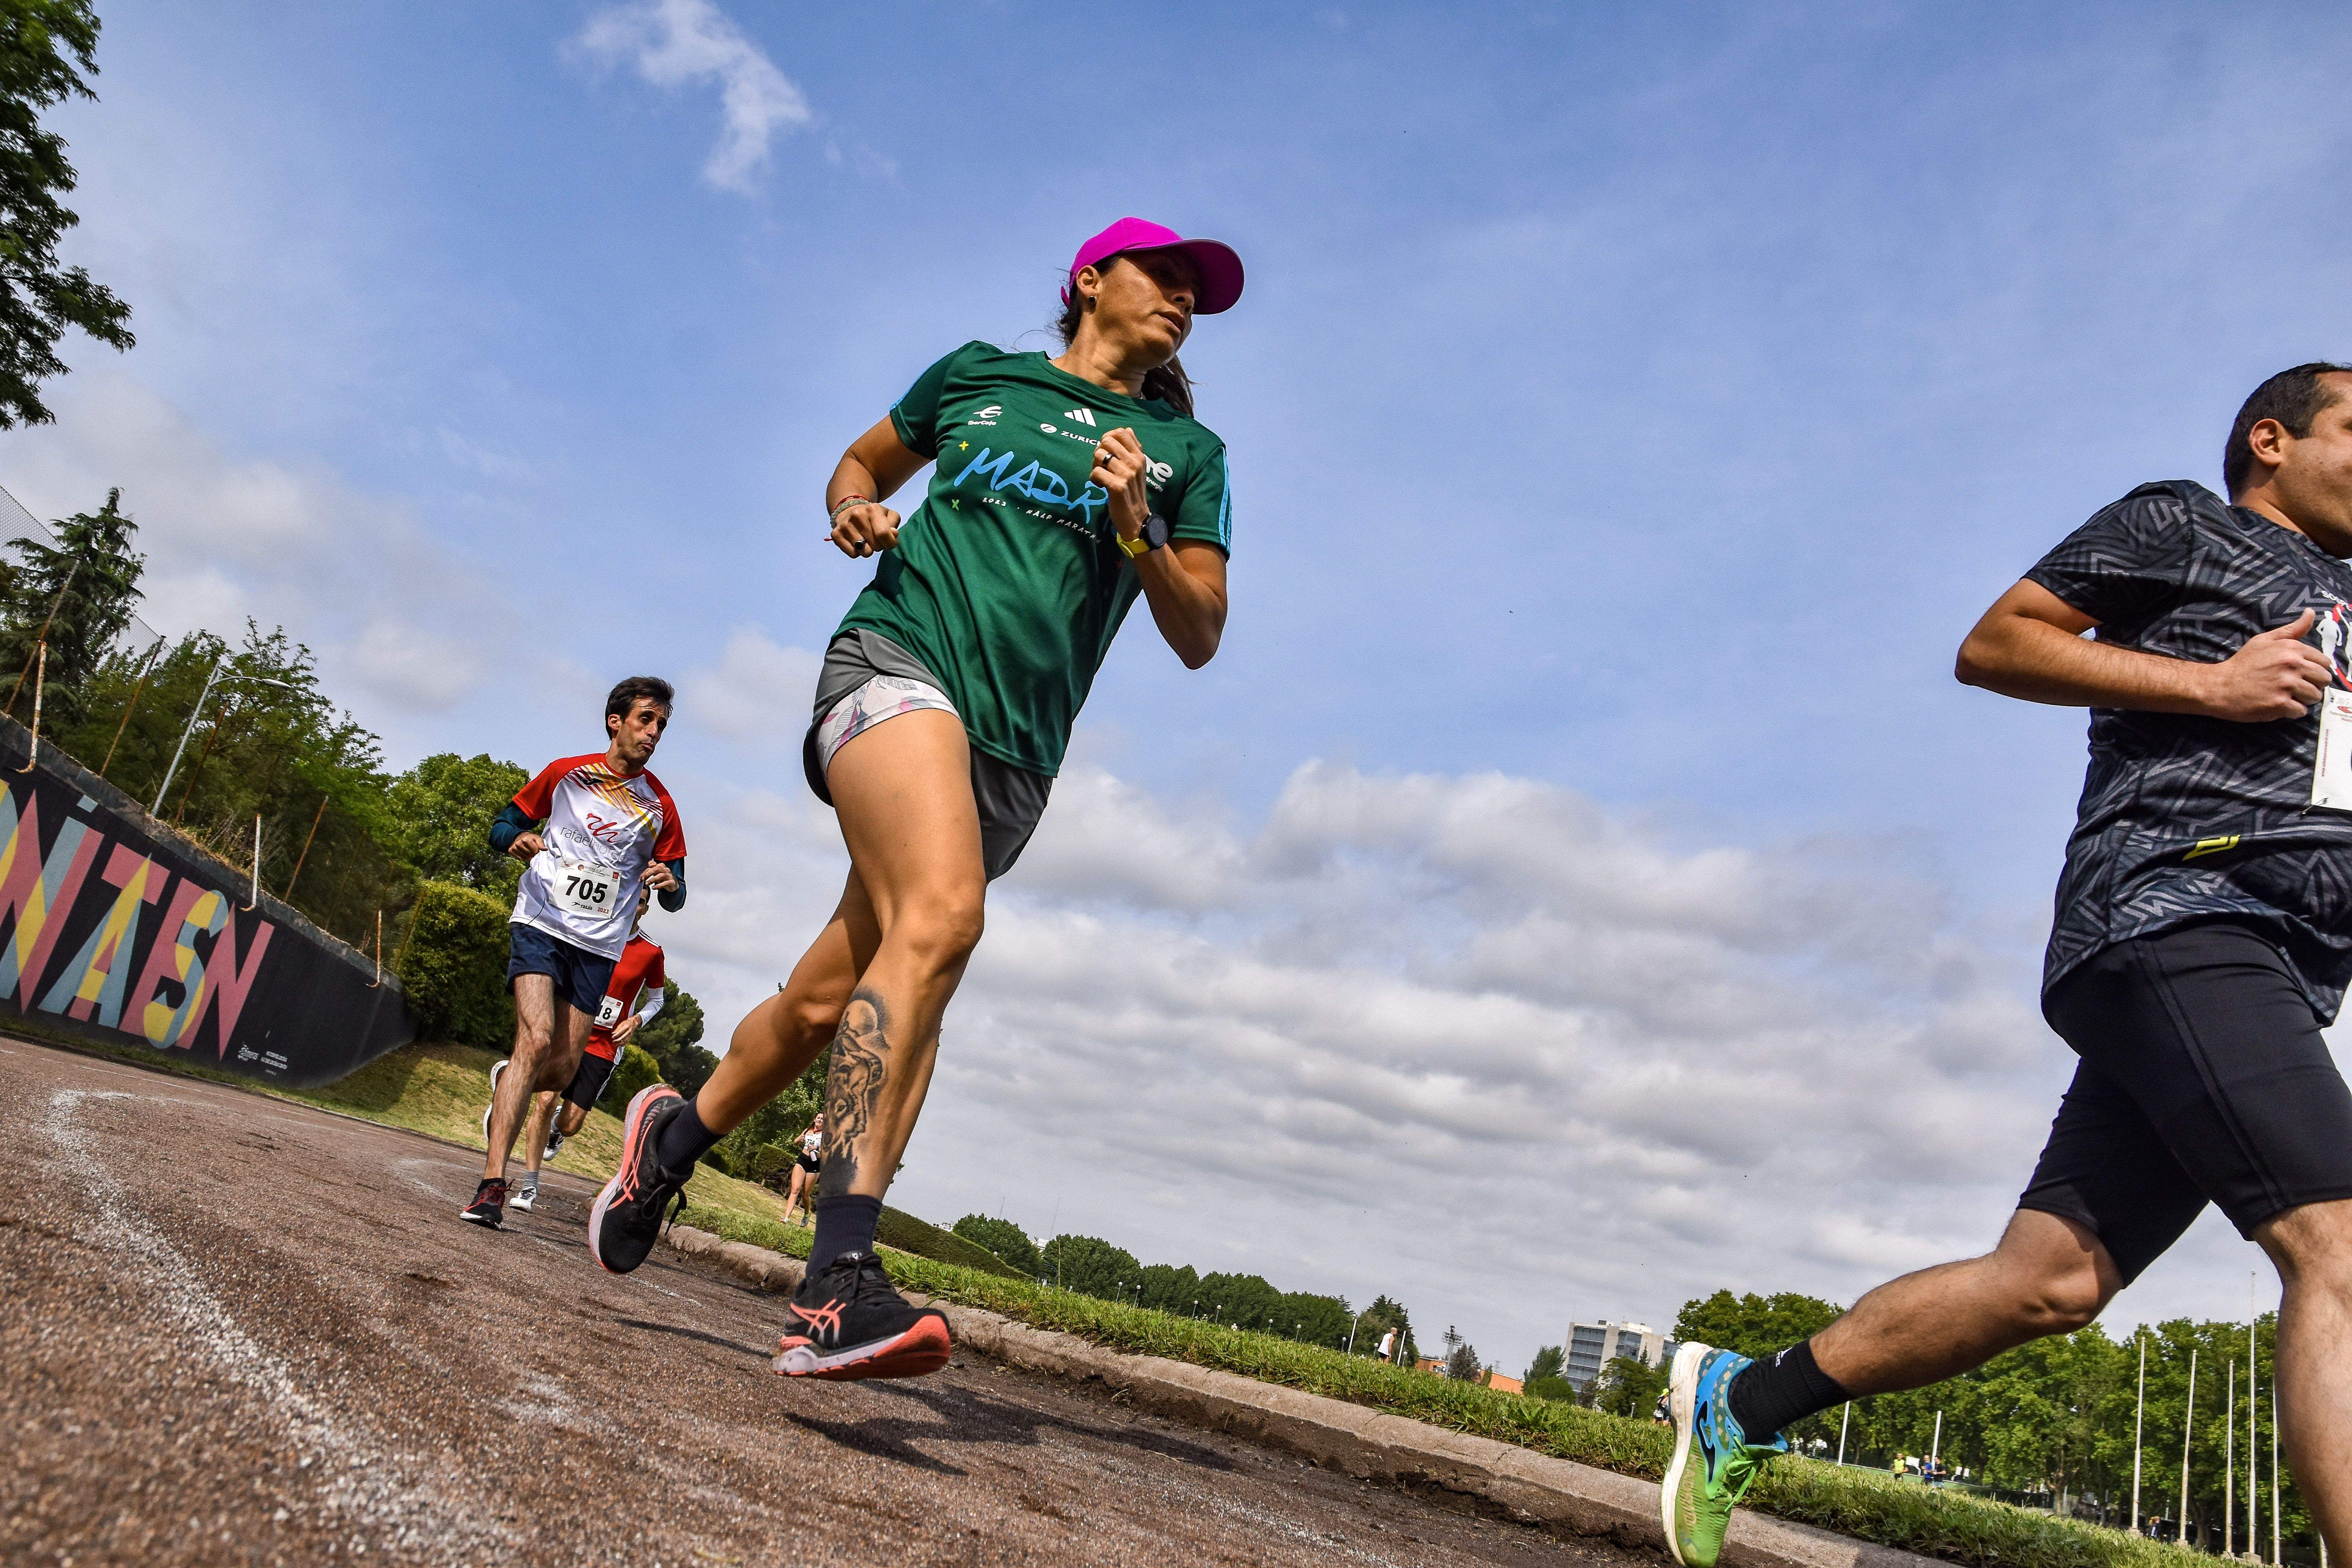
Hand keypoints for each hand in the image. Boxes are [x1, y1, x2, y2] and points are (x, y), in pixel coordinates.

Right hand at [510, 830, 544, 859]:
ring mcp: (514, 846)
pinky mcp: (510, 850)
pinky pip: (519, 858)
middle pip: (529, 854)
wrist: (520, 836)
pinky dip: (522, 857)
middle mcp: (518, 842)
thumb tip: (545, 849)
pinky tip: (523, 853)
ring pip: (524, 857)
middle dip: (532, 854)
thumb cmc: (531, 838)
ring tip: (528, 852)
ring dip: (527, 856)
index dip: (536, 851)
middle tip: (532, 850)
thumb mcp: (537, 839)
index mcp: (526, 838)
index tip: (536, 849)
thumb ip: (541, 844)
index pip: (534, 850)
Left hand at [610, 1014, 640, 1046]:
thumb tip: (613, 1033)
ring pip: (625, 1040)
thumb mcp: (621, 1024)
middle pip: (623, 1037)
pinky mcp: (630, 1037)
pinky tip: (620, 1045)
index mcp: (626, 1026)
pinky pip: (627, 1041)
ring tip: (616, 1044)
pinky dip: (624, 1044)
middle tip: (613, 1041)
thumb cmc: (626, 1023)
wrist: (633, 1023)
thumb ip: (617, 1029)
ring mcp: (630, 1034)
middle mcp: (629, 1031)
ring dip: (620, 1043)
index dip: (616, 1035)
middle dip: (618, 1040)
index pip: (621, 1032)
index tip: (612, 1037)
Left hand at [642, 861, 678, 893]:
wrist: (673, 884)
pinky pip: (665, 883)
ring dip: (652, 880)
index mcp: (661, 866)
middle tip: (643, 879)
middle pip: (656, 869)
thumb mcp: (656, 873)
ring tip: (647, 884)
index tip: (641, 878)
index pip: (652, 865)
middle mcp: (666, 869)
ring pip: (660, 876)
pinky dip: (658, 886)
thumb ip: (651, 869)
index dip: (645, 871)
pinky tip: (653, 888)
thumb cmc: (663, 878)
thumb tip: (647, 868)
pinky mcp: (672, 882)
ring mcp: (669, 875)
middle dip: (648, 874)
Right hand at [828, 501, 901, 557]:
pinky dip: (857, 552)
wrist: (851, 511)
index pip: (883, 534)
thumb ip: (894, 525)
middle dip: (879, 546)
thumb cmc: (874, 517)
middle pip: (876, 546)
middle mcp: (857, 515)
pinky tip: (856, 541)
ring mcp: (845, 525)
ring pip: (864, 552)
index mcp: (873, 509)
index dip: (890, 543)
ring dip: (868, 549)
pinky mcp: (836, 534)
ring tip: (865, 539)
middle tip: (875, 538)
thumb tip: (893, 534)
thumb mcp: (889, 516)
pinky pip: (853, 554)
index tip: (889, 542)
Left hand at [1089, 427, 1150, 539]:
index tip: (1107, 451)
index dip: (1108, 438)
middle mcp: (1134, 462)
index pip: (1121, 432)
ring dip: (1095, 465)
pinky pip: (1096, 472)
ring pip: (1099, 455)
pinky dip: (1094, 479)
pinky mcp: (1117, 486)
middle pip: (1106, 441)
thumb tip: (1126, 429)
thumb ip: (1132, 449)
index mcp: (1139, 456)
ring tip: (1101, 476)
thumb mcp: (1138, 468)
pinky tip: (1100, 486)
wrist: (1137, 518)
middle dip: (1099, 451)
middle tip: (1102, 465)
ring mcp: (1126, 474)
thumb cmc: (1134, 492)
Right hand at [2197, 609, 2334, 720]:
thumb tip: (2311, 612)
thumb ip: (2292, 629)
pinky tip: (2279, 706)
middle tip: (2296, 687)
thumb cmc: (2242, 664)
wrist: (2219, 686)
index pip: (2324, 662)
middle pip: (2323, 679)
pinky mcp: (2279, 703)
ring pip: (2315, 696)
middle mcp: (2292, 665)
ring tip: (2288, 696)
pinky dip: (2292, 711)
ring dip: (2304, 699)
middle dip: (2313, 685)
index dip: (2315, 670)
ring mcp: (2286, 685)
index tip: (2302, 674)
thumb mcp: (2264, 640)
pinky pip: (2301, 711)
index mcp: (2291, 649)